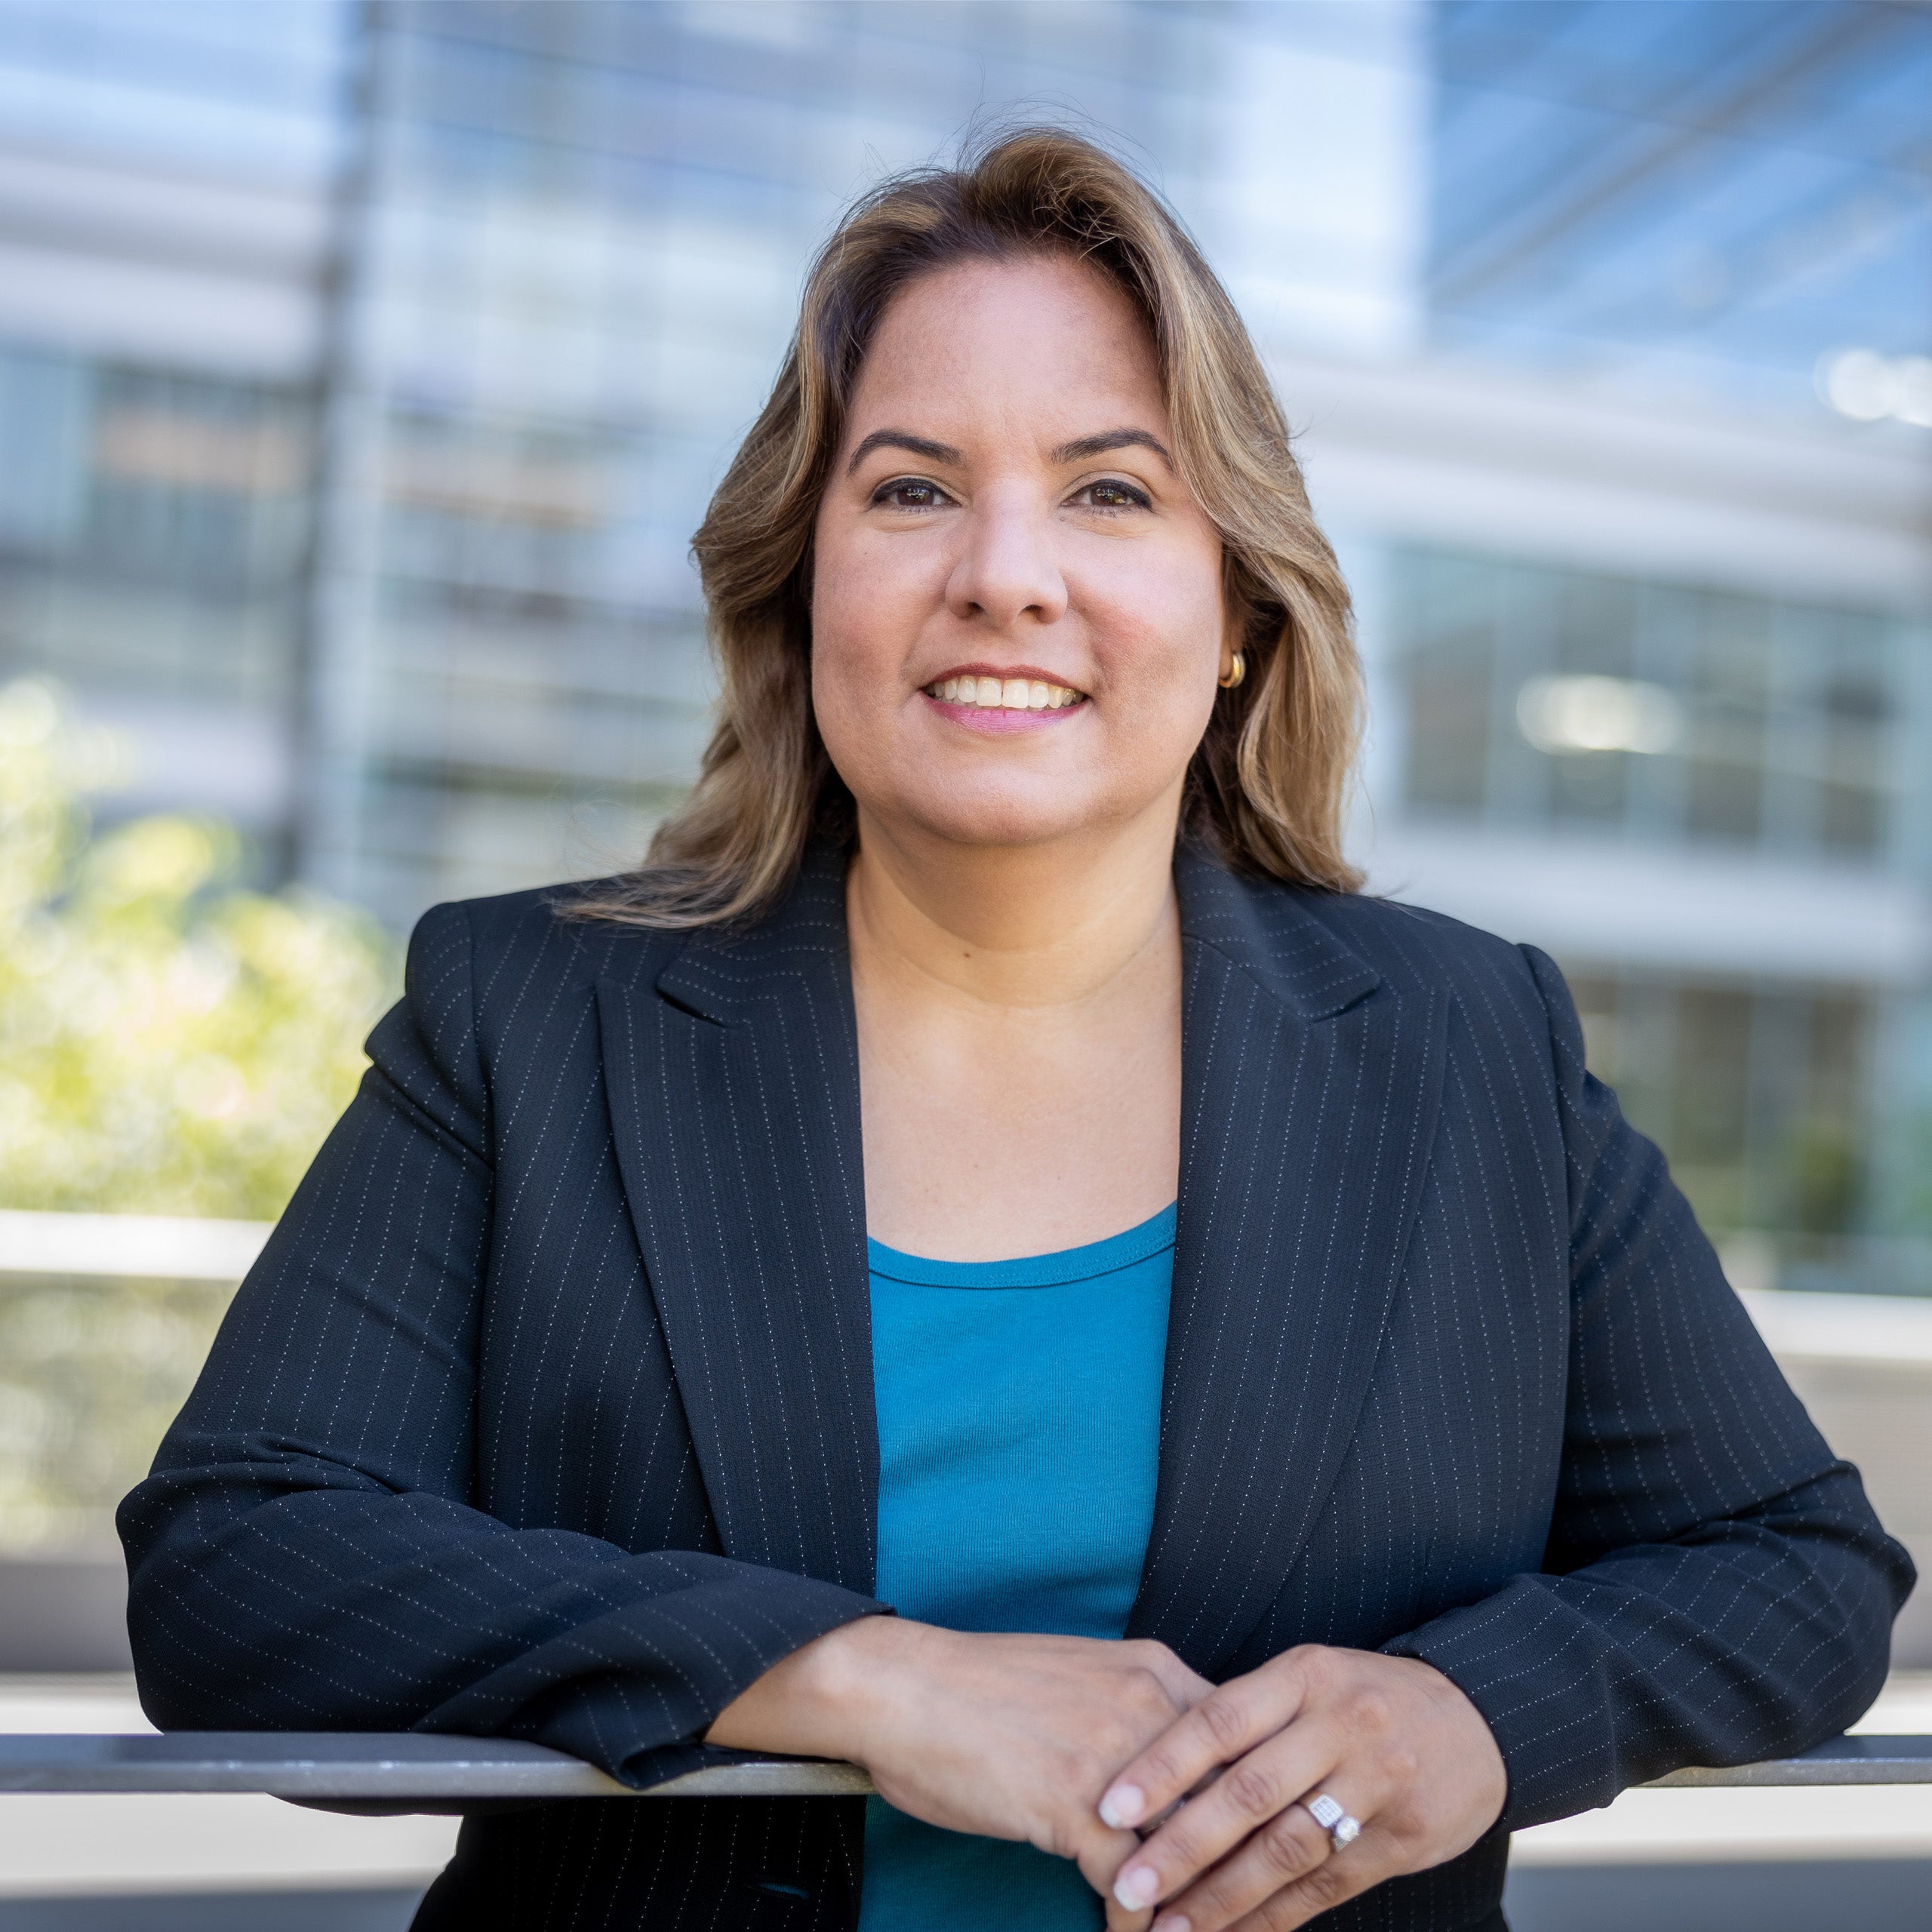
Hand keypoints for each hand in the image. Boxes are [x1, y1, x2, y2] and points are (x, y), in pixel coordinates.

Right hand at [707, 1616, 1212, 1902]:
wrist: (902, 1686)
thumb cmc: (980, 1689)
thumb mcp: (1082, 1677)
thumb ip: (1138, 1713)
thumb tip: (1178, 1769)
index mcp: (1157, 1671)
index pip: (1243, 1748)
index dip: (1258, 1810)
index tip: (1266, 1857)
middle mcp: (1151, 1705)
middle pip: (1233, 1802)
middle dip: (1245, 1868)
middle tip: (1251, 1915)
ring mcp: (1116, 1756)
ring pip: (1193, 1851)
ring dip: (1199, 1906)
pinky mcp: (1074, 1807)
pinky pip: (1134, 1887)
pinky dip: (1137, 1926)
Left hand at [1094, 1645, 1505, 1931]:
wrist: (1479, 1719)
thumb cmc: (1364, 1697)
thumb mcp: (1310, 1679)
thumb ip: (1247, 1716)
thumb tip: (1154, 1767)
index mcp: (1305, 1674)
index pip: (1220, 1719)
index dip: (1162, 1765)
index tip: (1109, 1806)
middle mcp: (1340, 1725)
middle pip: (1249, 1792)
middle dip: (1181, 1846)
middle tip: (1127, 1886)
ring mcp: (1375, 1784)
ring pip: (1285, 1850)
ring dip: (1221, 1897)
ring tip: (1168, 1929)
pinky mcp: (1400, 1840)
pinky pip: (1324, 1888)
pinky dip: (1273, 1919)